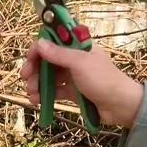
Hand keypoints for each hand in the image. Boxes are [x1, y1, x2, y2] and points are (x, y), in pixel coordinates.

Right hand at [20, 39, 142, 127]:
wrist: (120, 105)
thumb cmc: (103, 80)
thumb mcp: (80, 64)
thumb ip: (58, 54)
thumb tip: (39, 43)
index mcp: (77, 46)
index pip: (52, 41)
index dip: (38, 49)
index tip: (29, 60)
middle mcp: (73, 58)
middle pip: (46, 59)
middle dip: (34, 69)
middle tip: (25, 79)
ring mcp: (72, 75)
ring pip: (48, 76)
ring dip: (37, 84)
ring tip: (32, 95)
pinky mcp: (72, 91)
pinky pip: (54, 90)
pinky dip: (44, 95)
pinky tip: (38, 101)